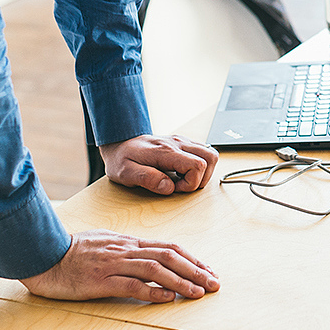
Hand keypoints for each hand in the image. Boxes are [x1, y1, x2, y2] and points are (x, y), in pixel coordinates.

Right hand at [20, 229, 220, 302]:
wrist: (43, 254)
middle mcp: (126, 250)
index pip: (169, 247)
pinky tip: (167, 298)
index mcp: (129, 242)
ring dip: (181, 281)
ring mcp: (114, 264)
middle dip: (196, 270)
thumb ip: (128, 249)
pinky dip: (152, 291)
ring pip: (156, 269)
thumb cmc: (73, 251)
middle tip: (214, 283)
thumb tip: (149, 255)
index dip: (192, 258)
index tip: (208, 271)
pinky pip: (131, 285)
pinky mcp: (100, 280)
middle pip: (169, 256)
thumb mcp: (105, 242)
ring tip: (198, 292)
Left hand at [99, 134, 218, 194]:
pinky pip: (203, 152)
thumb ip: (148, 179)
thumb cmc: (121, 159)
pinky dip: (200, 165)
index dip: (190, 183)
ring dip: (204, 171)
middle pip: (211, 157)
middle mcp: (178, 143)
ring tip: (184, 179)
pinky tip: (183, 172)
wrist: (118, 142)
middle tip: (181, 185)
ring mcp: (182, 141)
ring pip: (211, 154)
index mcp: (165, 151)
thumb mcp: (125, 173)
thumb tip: (169, 187)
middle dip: (201, 178)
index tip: (174, 188)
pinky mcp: (183, 143)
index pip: (197, 165)